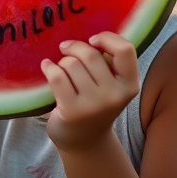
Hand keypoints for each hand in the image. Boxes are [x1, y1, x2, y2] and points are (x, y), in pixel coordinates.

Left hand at [41, 32, 139, 152]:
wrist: (83, 141)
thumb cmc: (95, 102)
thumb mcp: (111, 84)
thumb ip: (108, 62)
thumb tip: (87, 36)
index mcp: (130, 84)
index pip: (125, 49)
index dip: (107, 38)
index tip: (92, 40)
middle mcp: (115, 95)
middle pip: (90, 54)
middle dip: (75, 48)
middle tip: (66, 50)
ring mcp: (94, 105)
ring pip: (71, 64)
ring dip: (62, 62)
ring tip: (61, 69)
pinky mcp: (72, 111)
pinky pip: (57, 76)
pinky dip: (48, 67)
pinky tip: (46, 67)